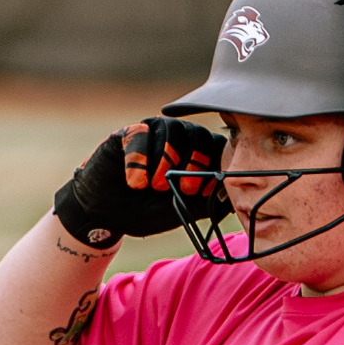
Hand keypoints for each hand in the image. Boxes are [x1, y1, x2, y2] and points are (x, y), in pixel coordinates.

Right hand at [52, 117, 229, 246]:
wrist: (108, 214)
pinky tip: (135, 183)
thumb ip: (209, 203)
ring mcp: (152, 132)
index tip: (201, 193)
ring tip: (155, 186)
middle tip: (181, 191)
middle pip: (198, 134)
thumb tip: (235, 199)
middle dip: (194, 164)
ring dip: (166, 160)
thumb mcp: (184, 211)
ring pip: (171, 130)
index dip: (213, 168)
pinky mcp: (126, 133)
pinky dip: (140, 160)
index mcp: (196, 153)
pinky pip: (140, 133)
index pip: (217, 146)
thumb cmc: (147, 209)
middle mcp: (177, 137)